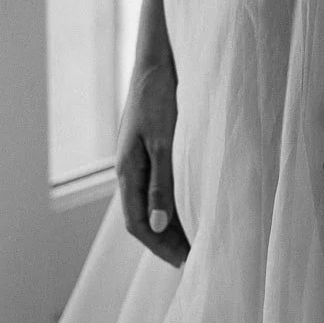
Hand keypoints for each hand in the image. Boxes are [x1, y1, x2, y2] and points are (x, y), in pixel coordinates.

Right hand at [115, 58, 190, 268]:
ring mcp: (140, 158)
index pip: (137, 223)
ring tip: (195, 240)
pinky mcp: (152, 146)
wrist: (159, 60)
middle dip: (164, 241)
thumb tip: (156, 226)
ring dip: (170, 223)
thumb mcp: (163, 140)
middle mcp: (130, 168)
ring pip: (151, 202)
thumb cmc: (159, 96)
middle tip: (193, 260)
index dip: (159, 247)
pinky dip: (173, 201)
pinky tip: (193, 205)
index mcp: (127, 170)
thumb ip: (161, 182)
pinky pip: (160, 184)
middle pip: (143, 217)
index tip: (184, 263)